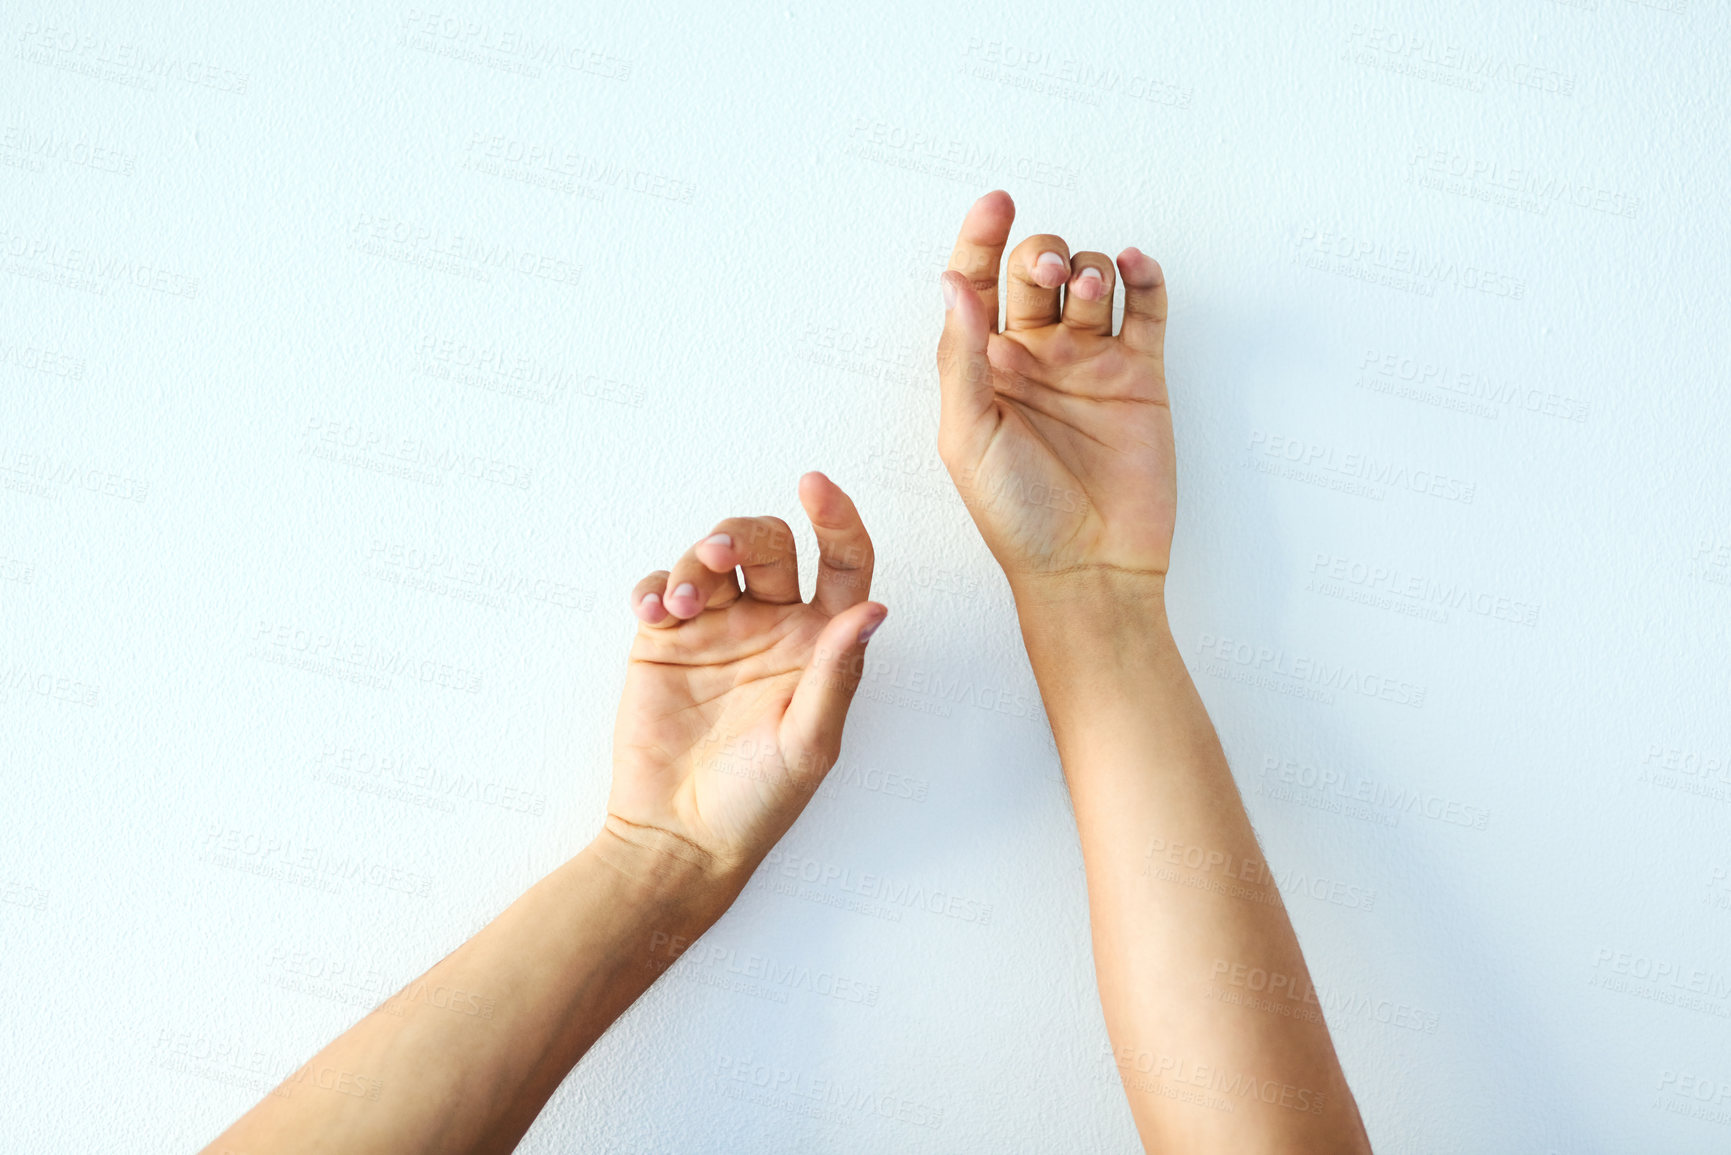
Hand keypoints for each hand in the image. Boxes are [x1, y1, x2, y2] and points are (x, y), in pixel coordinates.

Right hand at [604, 472, 884, 883]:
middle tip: (716, 555)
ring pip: (713, 557)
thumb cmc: (757, 802)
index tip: (816, 487)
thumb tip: (873, 612)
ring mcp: (717, 629)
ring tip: (680, 601)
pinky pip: (660, 587)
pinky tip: (653, 610)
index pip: (842, 563)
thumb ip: (836, 674)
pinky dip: (654, 585)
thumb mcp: (809, 744)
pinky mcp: (665, 641)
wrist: (679, 838)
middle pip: (769, 545)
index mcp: (820, 644)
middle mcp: (774, 626)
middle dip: (743, 535)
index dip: (836, 518)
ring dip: (695, 561)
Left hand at [935, 190, 1174, 593]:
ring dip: (1088, 268)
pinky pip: (1146, 308)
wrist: (1088, 567)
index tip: (996, 203)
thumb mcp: (968, 436)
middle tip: (1046, 277)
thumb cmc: (1016, 515)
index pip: (978, 282)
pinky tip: (1134, 266)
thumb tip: (954, 281)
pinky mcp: (1140, 375)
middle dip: (1039, 255)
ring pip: (1090, 280)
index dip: (983, 237)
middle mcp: (1036, 356)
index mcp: (985, 367)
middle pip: (1036, 270)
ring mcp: (1090, 362)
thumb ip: (962, 357)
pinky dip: (1143, 276)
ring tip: (1089, 292)